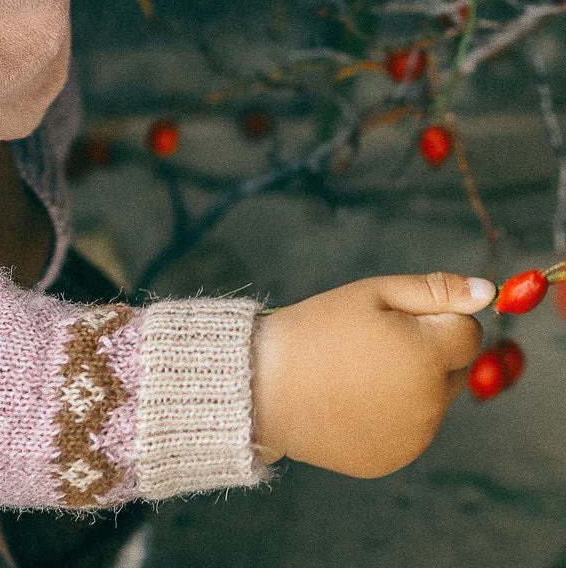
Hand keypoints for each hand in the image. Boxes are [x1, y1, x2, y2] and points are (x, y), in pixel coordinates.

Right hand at [252, 272, 492, 477]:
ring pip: (432, 399)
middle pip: (454, 368)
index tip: (392, 317)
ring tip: (354, 371)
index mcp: (427, 357)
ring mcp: (414, 437)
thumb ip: (434, 291)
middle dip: (426, 351)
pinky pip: (409, 428)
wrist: (263, 385)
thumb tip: (487, 292)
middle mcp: (430, 404)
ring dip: (408, 383)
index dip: (435, 317)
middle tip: (370, 342)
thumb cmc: (316, 329)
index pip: (469, 331)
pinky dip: (389, 413)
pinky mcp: (394, 458)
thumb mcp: (371, 294)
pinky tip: (349, 399)